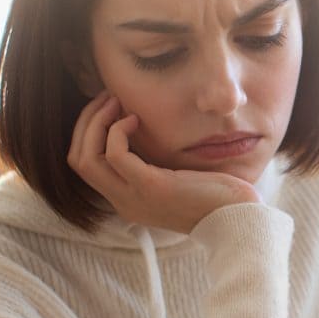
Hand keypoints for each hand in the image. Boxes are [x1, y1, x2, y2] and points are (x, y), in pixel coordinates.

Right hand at [67, 93, 260, 233]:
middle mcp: (124, 202)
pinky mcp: (152, 187)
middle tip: (106, 98)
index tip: (108, 108)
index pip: (86, 166)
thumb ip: (155, 163)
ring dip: (95, 122)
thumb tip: (141, 128)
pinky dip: (118, 130)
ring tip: (114, 102)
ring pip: (86, 158)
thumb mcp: (177, 179)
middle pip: (78, 160)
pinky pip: (115, 154)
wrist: (240, 219)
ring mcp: (135, 196)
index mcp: (129, 200)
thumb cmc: (218, 196)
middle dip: (86, 123)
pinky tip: (136, 119)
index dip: (89, 132)